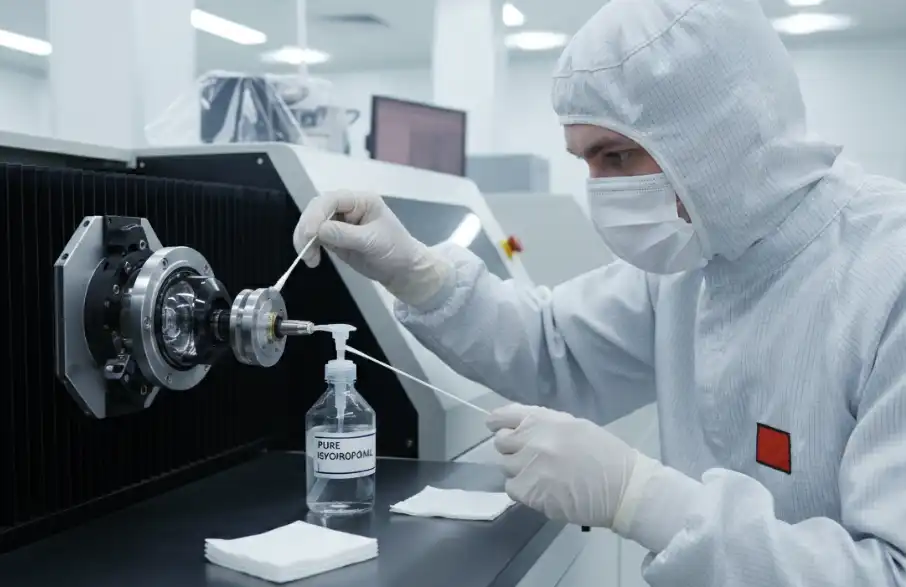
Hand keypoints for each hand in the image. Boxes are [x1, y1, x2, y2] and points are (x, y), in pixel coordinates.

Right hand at [293, 190, 450, 305]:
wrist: (403, 270)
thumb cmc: (396, 250)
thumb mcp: (373, 241)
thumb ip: (345, 235)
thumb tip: (319, 231)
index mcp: (361, 201)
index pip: (331, 200)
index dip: (316, 215)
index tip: (311, 235)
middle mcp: (348, 208)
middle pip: (317, 210)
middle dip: (307, 228)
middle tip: (305, 251)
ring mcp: (339, 223)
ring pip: (312, 224)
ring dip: (305, 240)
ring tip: (310, 260)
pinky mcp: (334, 238)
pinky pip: (315, 238)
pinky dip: (309, 247)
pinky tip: (312, 260)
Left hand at [487, 404, 639, 527]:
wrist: (623, 487)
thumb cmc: (604, 454)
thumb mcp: (574, 426)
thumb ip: (544, 424)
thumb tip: (519, 427)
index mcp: (544, 420)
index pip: (503, 417)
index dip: (497, 423)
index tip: (497, 427)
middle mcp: (532, 441)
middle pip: (500, 443)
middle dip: (510, 448)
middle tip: (528, 456)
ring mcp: (529, 467)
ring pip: (505, 466)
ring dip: (517, 469)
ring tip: (540, 474)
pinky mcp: (530, 493)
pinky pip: (512, 488)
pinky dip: (522, 489)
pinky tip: (541, 489)